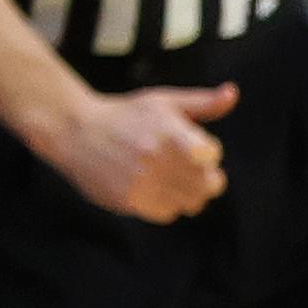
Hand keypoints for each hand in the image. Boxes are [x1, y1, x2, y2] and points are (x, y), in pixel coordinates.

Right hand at [48, 83, 234, 222]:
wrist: (75, 131)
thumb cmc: (126, 114)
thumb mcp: (164, 102)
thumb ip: (203, 103)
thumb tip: (232, 93)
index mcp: (170, 132)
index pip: (211, 155)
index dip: (210, 154)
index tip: (198, 150)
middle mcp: (157, 158)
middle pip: (207, 184)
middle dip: (206, 177)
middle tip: (189, 169)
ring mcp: (142, 181)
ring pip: (190, 202)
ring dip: (187, 193)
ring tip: (170, 178)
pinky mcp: (128, 200)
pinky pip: (166, 214)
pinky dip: (166, 205)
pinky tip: (154, 188)